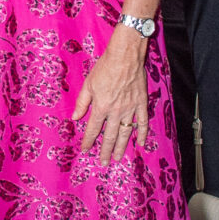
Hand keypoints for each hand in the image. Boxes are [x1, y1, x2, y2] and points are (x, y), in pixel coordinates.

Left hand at [71, 30, 148, 164]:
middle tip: (103, 162)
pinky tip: (141, 143)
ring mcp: (130, 109)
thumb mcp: (89, 83)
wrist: (125, 57)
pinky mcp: (141, 104)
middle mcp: (115, 111)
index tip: (85, 149)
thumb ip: (82, 102)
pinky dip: (142, 133)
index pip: (94, 128)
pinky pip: (142, 122)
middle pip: (110, 136)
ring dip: (121, 147)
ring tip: (117, 158)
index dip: (88, 140)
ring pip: (125, 133)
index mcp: (101, 106)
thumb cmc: (105, 68)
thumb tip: (75, 117)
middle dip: (105, 150)